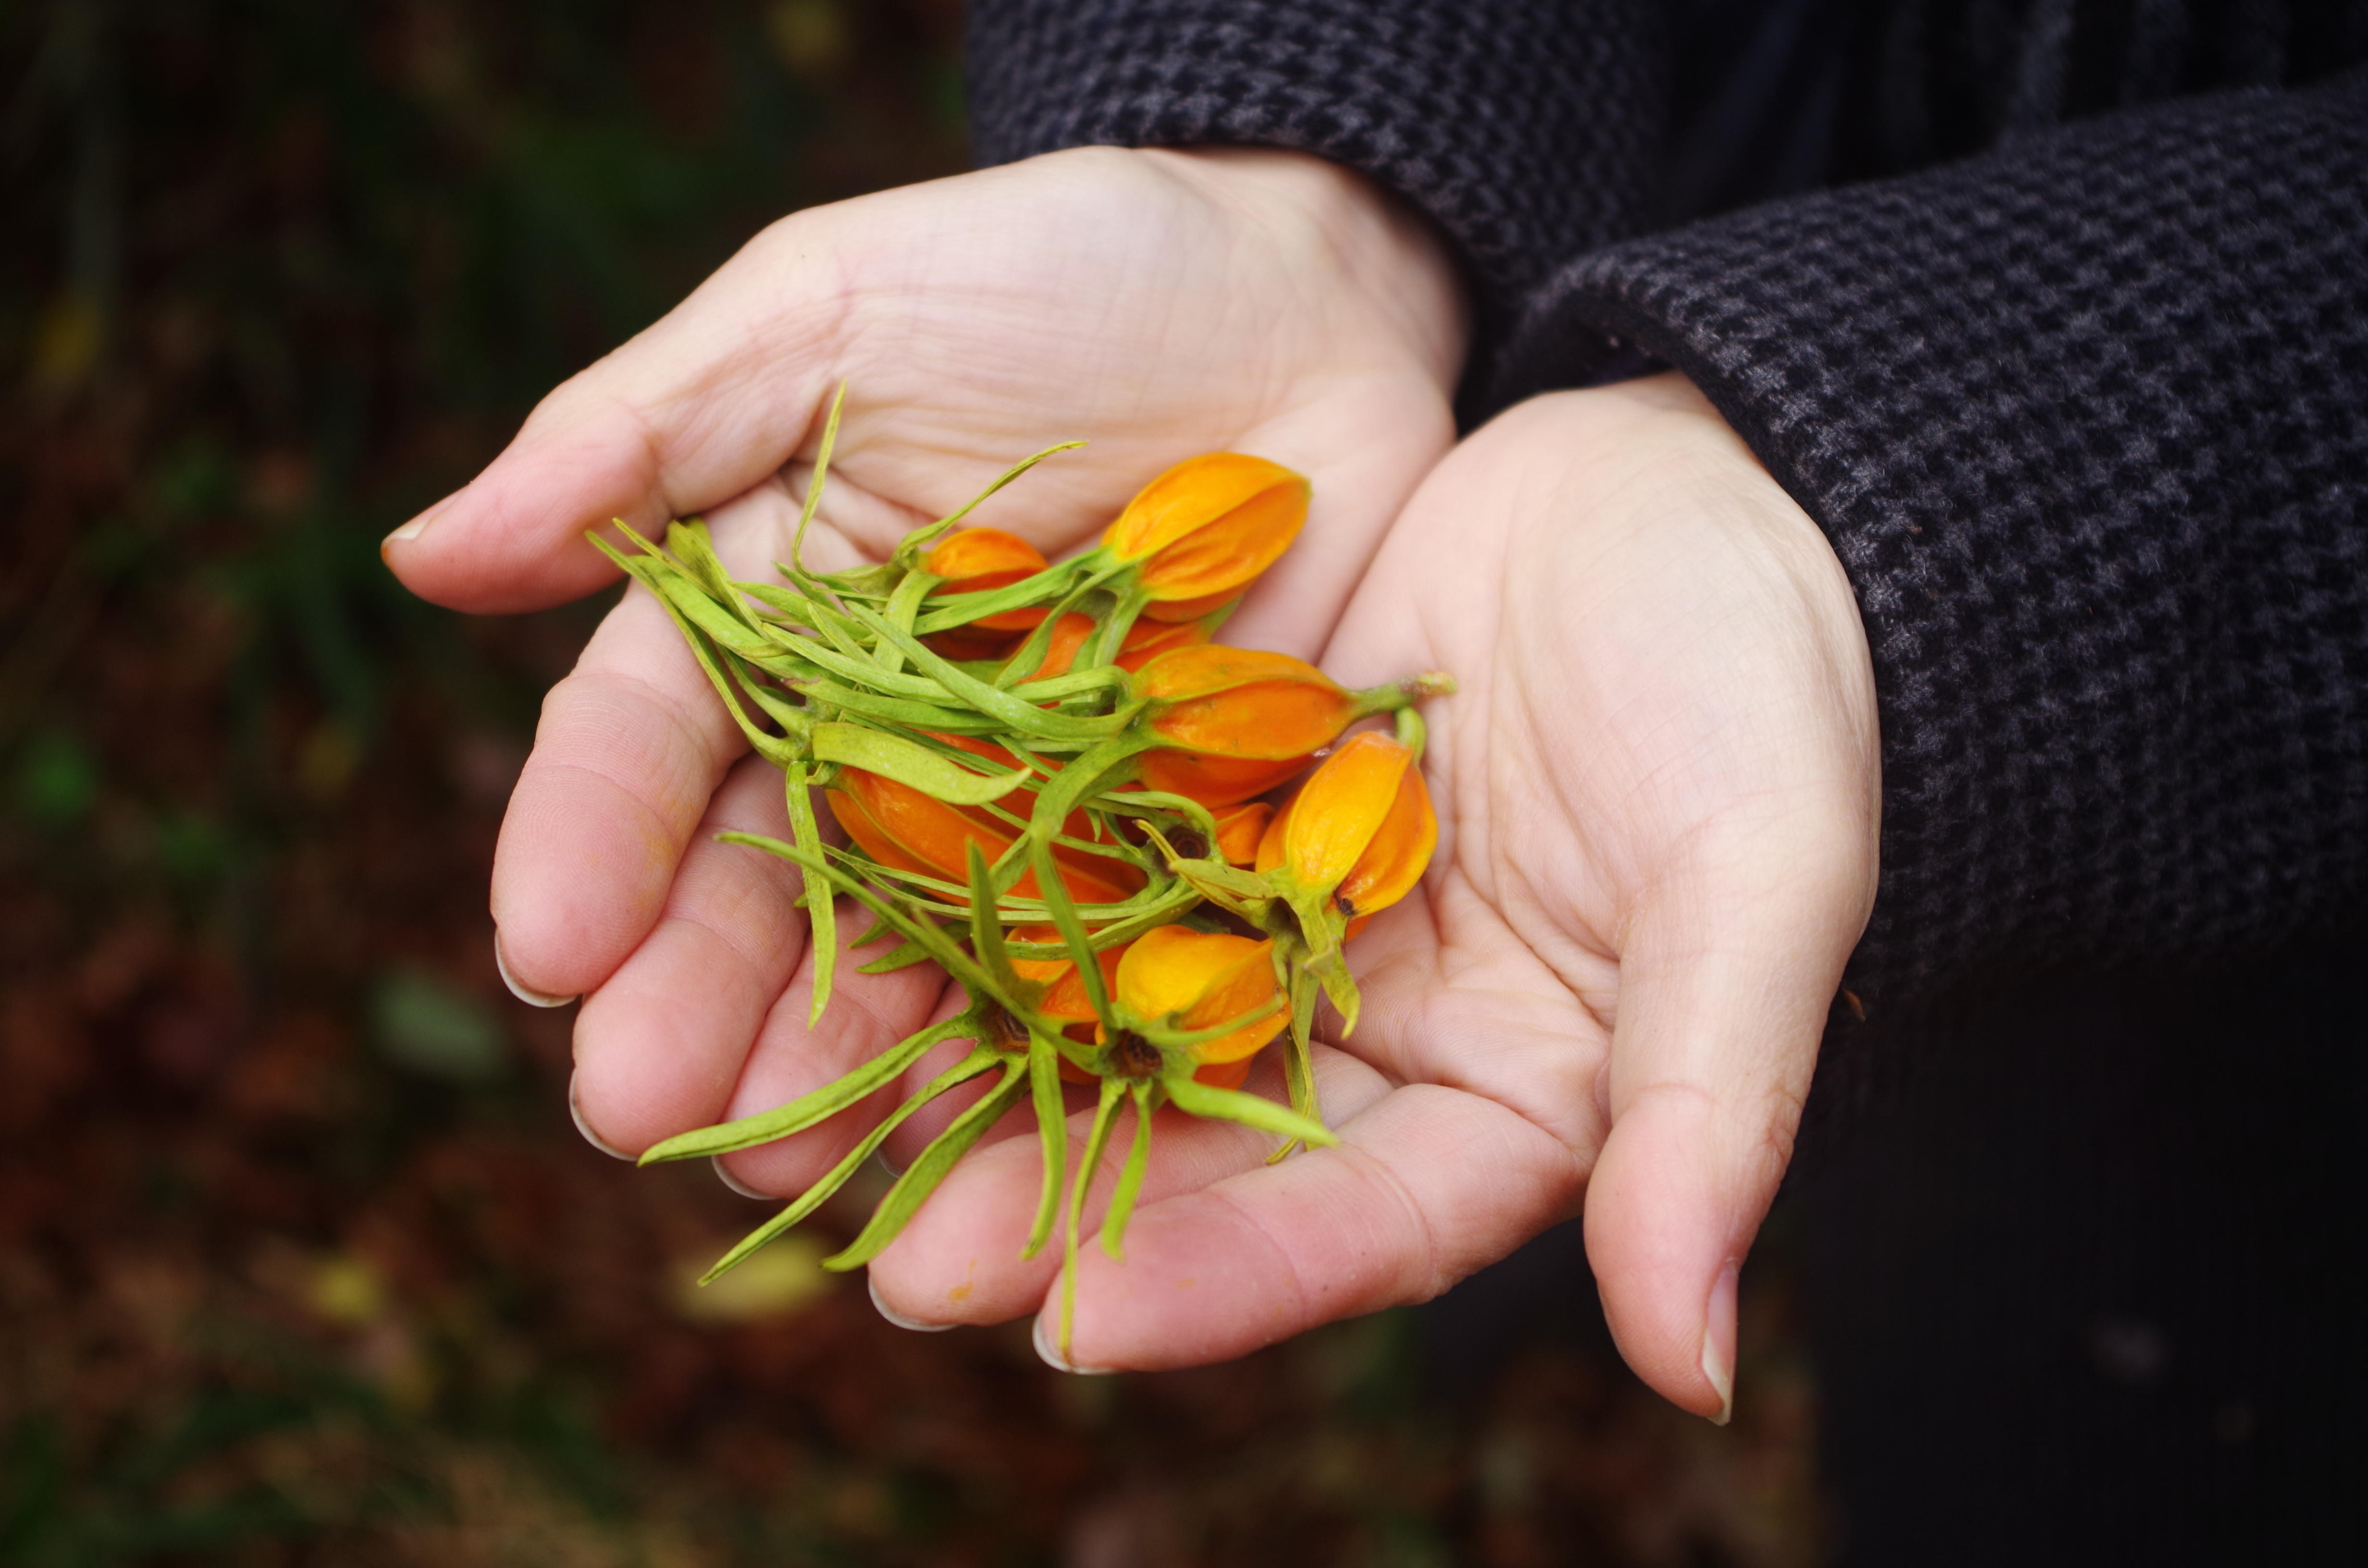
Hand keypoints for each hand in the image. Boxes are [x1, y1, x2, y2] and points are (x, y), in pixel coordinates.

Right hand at [381, 148, 1465, 1157]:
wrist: (1303, 292)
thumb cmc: (1054, 268)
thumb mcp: (832, 311)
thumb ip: (643, 435)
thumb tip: (425, 554)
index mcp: (767, 621)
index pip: (653, 746)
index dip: (591, 843)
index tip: (542, 945)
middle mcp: (878, 743)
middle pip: (771, 886)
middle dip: (700, 1001)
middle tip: (635, 1116)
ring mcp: (1023, 809)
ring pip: (916, 958)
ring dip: (846, 1070)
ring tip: (785, 1165)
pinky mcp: (1163, 840)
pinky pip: (1097, 959)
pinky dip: (1047, 1048)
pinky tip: (995, 1136)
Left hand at [866, 373, 1879, 1420]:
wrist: (1695, 478)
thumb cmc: (1766, 683)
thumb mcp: (1759, 885)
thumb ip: (1714, 1112)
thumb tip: (1696, 1375)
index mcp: (1508, 1099)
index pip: (1359, 1225)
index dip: (1225, 1279)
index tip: (1071, 1324)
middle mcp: (1370, 1035)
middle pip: (1199, 1150)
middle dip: (1050, 1203)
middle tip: (891, 1259)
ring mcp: (1275, 914)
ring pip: (1107, 1017)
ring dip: (972, 1072)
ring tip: (820, 1127)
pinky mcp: (1208, 794)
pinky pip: (1081, 858)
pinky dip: (981, 893)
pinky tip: (857, 914)